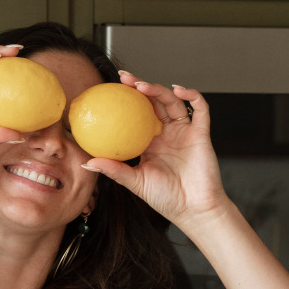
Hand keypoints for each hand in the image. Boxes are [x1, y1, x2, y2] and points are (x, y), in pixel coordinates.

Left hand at [81, 74, 228, 230]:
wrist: (193, 210)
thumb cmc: (166, 199)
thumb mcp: (135, 182)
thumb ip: (114, 170)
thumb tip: (87, 163)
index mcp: (150, 143)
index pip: (137, 115)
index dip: (126, 101)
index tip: (110, 91)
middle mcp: (167, 134)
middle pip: (154, 102)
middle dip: (140, 87)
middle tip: (124, 79)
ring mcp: (184, 132)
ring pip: (173, 102)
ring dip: (159, 90)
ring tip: (142, 87)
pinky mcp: (201, 133)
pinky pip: (200, 109)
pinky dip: (192, 96)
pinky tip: (179, 90)